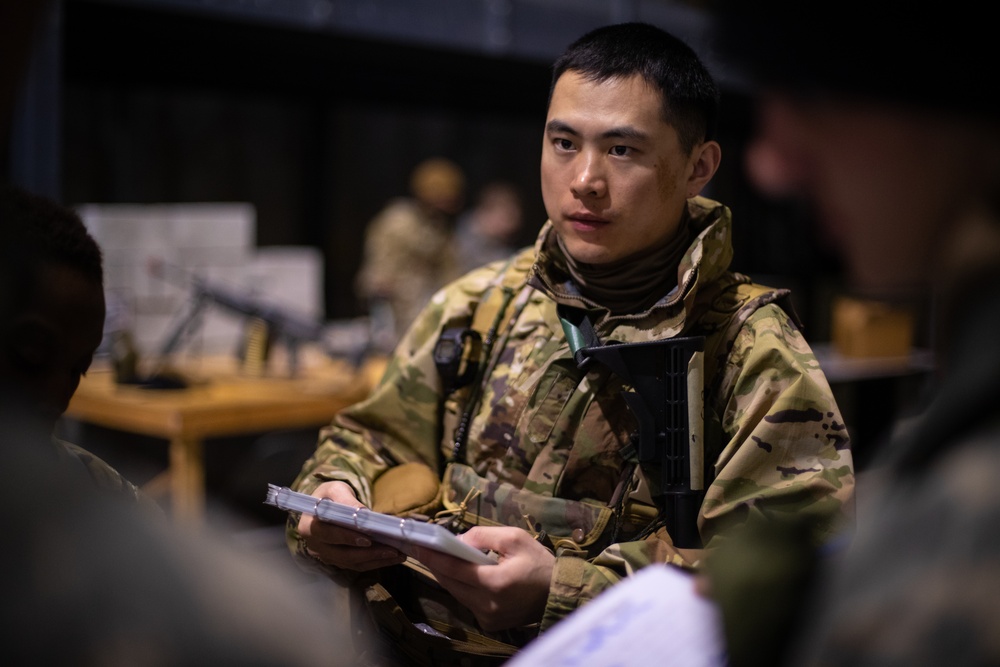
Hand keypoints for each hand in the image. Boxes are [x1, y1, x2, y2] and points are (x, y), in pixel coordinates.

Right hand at [297, 481, 405, 570]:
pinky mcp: (337, 561)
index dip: (347, 537)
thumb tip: (363, 514)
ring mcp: (326, 556)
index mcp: (309, 526)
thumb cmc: (331, 496)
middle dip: (369, 553)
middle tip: (392, 549)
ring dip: (376, 560)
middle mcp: (314, 545)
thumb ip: (347, 500)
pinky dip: (375, 562)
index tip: (369, 538)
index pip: (328, 534)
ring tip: (398, 554)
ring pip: (352, 563)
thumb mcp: (336, 490)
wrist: (326, 505)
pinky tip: (392, 557)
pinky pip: (357, 566)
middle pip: (342, 554)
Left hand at [413, 526, 554, 631]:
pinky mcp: (490, 624)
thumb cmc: (539, 562)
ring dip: (448, 577)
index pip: (455, 569)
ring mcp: (488, 618)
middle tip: (425, 548)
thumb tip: (458, 541)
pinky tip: (461, 575)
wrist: (558, 594)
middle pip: (451, 583)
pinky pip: (468, 602)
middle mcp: (488, 604)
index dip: (434, 556)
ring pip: (457, 594)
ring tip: (439, 558)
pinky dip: (462, 588)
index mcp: (496, 582)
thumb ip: (484, 536)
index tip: (417, 544)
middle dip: (437, 565)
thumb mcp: (515, 538)